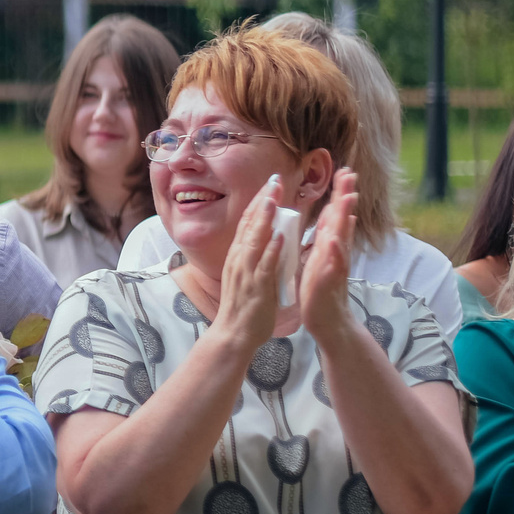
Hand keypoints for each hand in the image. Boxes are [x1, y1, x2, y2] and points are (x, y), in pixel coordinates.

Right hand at [211, 175, 288, 349]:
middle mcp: (239, 259)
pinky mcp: (257, 286)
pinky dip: (272, 249)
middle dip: (262, 201)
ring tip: (274, 197)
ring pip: (255, 239)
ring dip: (265, 218)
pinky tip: (280, 235)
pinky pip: (265, 265)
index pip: (248, 222)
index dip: (259, 202)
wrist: (233, 334)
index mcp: (239, 256)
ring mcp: (247, 272)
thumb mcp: (247, 275)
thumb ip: (257, 257)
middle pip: (250, 224)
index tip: (270, 184)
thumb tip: (269, 240)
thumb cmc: (243, 307)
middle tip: (274, 179)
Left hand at [299, 169, 359, 341]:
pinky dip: (335, 253)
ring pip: (341, 238)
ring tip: (347, 198)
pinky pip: (334, 266)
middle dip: (345, 196)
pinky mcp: (329, 282)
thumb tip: (337, 214)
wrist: (329, 321)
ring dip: (344, 219)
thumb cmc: (322, 288)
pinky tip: (334, 241)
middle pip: (343, 220)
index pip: (335, 214)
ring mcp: (334, 266)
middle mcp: (335, 252)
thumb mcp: (322, 256)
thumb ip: (329, 235)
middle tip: (350, 173)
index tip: (343, 170)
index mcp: (329, 245)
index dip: (340, 193)